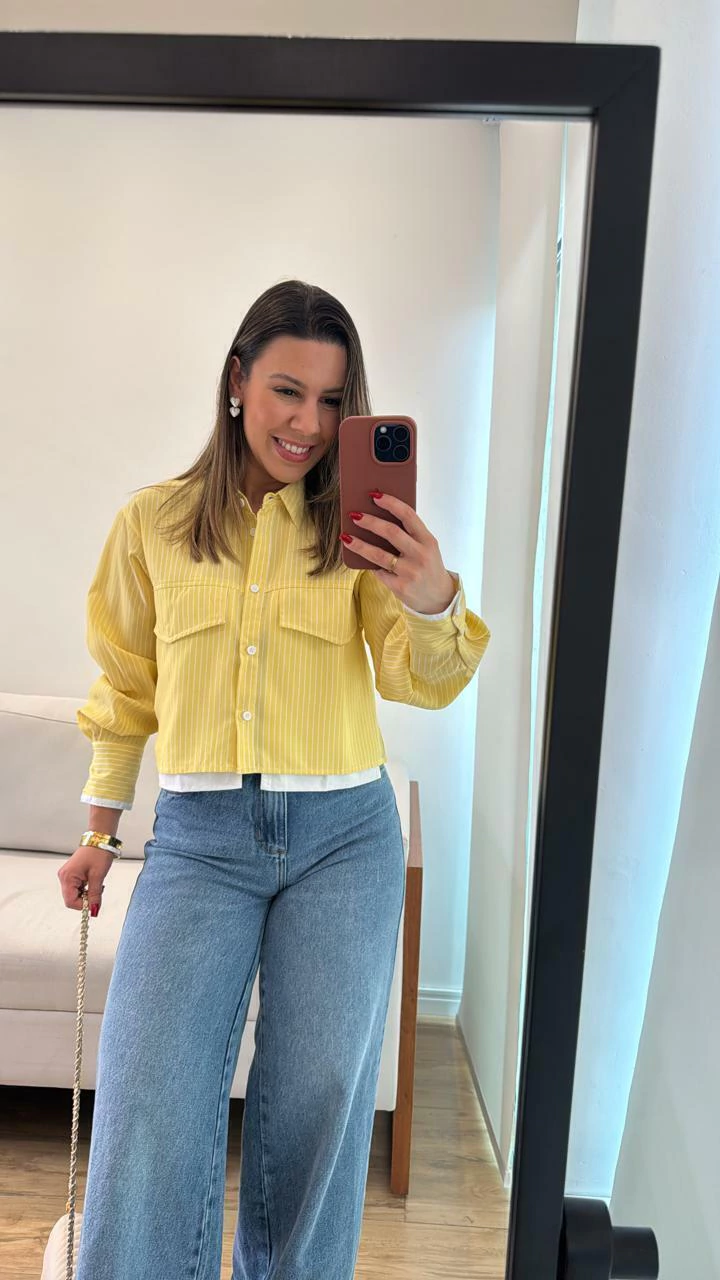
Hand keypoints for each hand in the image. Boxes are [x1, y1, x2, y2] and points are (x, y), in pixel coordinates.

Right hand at [58, 845, 113, 915]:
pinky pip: (76, 888)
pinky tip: (92, 880)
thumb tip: (94, 910)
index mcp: (67, 877)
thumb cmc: (98, 853)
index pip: (70, 902)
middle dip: (85, 899)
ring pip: (75, 894)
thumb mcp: (98, 876)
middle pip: (72, 899)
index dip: (83, 905)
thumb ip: (95, 895)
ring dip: (86, 893)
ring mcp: (67, 875)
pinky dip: (85, 888)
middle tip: (98, 890)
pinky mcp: (71, 874)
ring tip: (96, 883)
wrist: (100, 840)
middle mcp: (64, 877)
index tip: (95, 902)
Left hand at [342, 491, 456, 613]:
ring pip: (379, 554)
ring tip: (347, 536)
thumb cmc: (428, 567)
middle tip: (355, 515)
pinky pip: (379, 572)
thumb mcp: (427, 548)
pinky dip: (370, 564)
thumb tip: (379, 516)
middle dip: (370, 522)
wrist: (439, 598)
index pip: (408, 516)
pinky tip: (361, 558)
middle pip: (391, 533)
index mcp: (428, 541)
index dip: (391, 503)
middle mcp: (420, 555)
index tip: (374, 495)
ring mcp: (410, 572)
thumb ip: (410, 534)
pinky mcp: (400, 587)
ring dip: (360, 544)